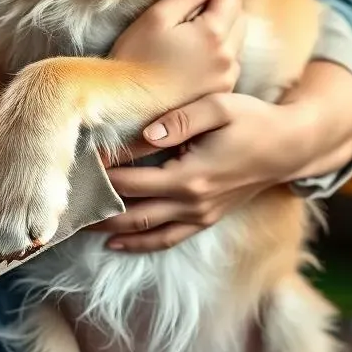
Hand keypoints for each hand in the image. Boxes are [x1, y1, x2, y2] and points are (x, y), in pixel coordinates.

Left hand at [93, 62, 351, 252]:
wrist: (286, 147)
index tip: (76, 161)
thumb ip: (180, 120)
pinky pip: (166, 239)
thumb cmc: (252, 119)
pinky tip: (115, 242)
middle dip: (97, 206)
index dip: (101, 174)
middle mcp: (192, 203)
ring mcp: (199, 215)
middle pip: (131, 212)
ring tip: (78, 222)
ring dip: (110, 230)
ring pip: (145, 232)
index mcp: (191, 176)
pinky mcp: (205, 218)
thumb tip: (146, 132)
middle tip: (65, 197)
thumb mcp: (218, 107)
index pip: (131, 181)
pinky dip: (139, 244)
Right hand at [109, 0, 243, 104]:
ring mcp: (226, 78)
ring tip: (206, 10)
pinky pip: (231, 60)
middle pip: (240, 15)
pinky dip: (223, 44)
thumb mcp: (158, 17)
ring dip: (227, 20)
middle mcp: (227, 58)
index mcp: (214, 35)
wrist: (126, 105)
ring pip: (238, 38)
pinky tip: (203, 42)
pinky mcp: (220, 93)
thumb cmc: (134, 59)